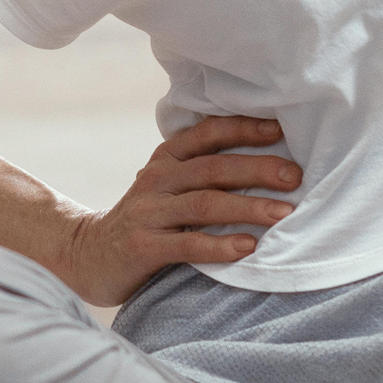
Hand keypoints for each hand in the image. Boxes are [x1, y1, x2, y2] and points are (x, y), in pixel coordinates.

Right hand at [61, 116, 300, 307]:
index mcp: (166, 159)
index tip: (281, 129)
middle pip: (214, 168)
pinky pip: (188, 245)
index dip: (244, 128)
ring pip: (205, 204)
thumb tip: (270, 161)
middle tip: (295, 177)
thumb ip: (202, 171)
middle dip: (257, 169)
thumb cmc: (145, 218)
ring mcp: (148, 213)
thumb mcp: (166, 185)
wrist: (87, 254)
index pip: (208, 134)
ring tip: (283, 213)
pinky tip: (248, 248)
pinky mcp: (144, 247)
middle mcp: (157, 180)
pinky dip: (220, 246)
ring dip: (248, 207)